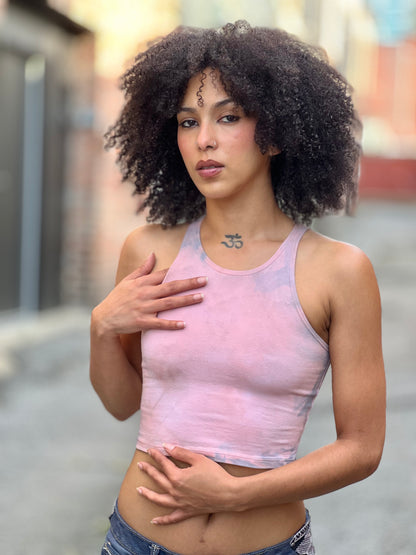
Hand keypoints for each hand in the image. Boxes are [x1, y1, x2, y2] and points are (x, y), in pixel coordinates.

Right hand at [92, 253, 206, 335]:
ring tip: (201, 298)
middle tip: (205, 280)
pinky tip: (184, 324)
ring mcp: (144, 308)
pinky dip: (171, 324)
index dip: (179, 270)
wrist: (104, 319)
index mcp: (142, 283)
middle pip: (170, 287)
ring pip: (168, 303)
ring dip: (185, 300)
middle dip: (188, 283)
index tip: (195, 267)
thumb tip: (153, 254)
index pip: (163, 274)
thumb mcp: (127, 281)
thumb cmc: (117, 299)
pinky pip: (159, 323)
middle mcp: (144, 294)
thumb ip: (142, 269)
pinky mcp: (142, 322)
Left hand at [137, 445, 237, 523]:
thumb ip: (181, 453)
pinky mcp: (187, 512)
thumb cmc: (215, 475)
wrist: (228, 494)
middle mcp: (175, 491)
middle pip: (158, 479)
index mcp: (178, 477)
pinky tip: (154, 521)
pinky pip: (172, 518)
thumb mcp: (198, 459)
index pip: (164, 464)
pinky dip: (162, 520)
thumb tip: (167, 447)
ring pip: (159, 499)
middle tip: (141, 464)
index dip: (156, 455)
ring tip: (139, 490)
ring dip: (148, 494)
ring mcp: (180, 503)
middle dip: (149, 470)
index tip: (150, 450)